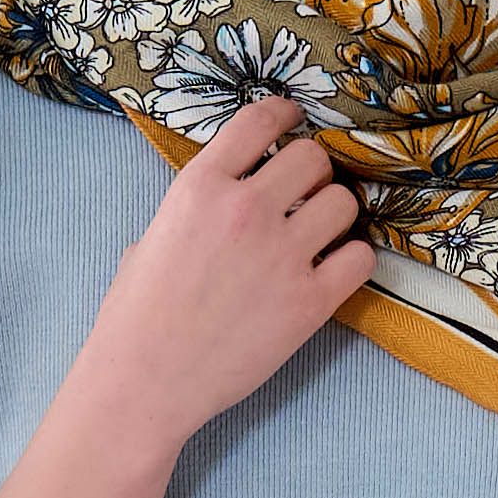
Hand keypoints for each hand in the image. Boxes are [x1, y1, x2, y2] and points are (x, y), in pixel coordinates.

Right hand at [66, 92, 371, 455]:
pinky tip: (332, 269)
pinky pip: (361, 257)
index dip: (284, 114)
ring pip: (343, 202)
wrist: (144, 383)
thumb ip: (194, 207)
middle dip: (312, 173)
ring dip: (336, 213)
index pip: (259, 120)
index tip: (293, 118)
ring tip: (319, 234)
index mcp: (199, 187)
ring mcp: (281, 256)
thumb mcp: (150, 237)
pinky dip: (353, 259)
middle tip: (304, 195)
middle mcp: (245, 211)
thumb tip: (225, 195)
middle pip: (312, 157)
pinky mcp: (309, 303)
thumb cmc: (136, 317)